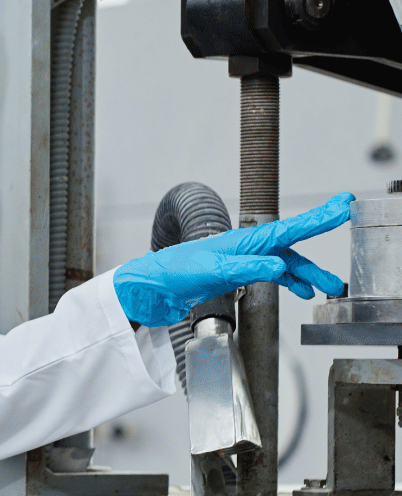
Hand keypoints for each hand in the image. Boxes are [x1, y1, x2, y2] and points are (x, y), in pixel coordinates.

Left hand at [114, 192, 352, 326]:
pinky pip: (271, 275)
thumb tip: (278, 265)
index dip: (318, 218)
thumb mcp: (213, 270)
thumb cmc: (175, 272)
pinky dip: (288, 281)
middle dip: (319, 254)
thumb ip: (247, 268)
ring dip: (306, 274)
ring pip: (284, 264)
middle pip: (292, 247)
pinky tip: (300, 290)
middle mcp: (247, 248)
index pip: (289, 229)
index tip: (343, 204)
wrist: (152, 288)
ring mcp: (242, 261)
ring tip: (327, 287)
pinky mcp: (235, 274)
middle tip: (342, 257)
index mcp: (244, 241)